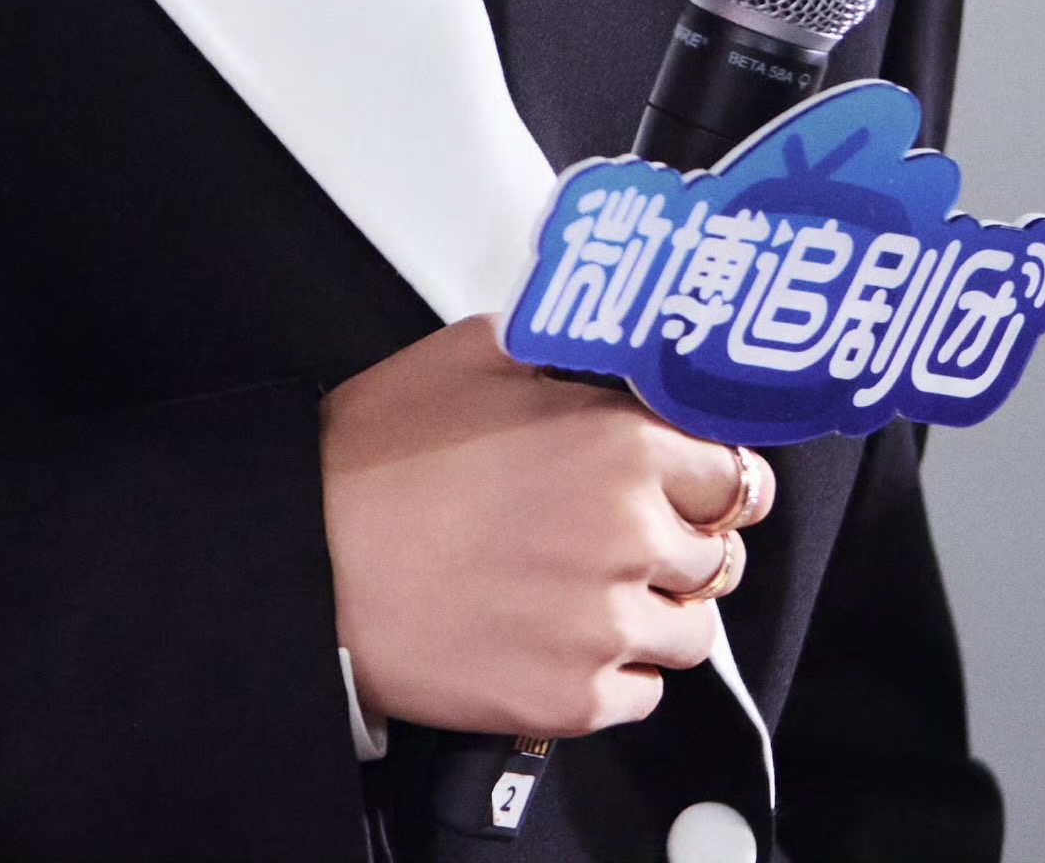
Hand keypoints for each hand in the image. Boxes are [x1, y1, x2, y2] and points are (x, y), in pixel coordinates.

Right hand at [319, 314, 775, 737]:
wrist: (308, 561)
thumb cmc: (381, 455)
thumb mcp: (476, 352)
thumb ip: (564, 348)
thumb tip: (611, 345)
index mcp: (620, 444)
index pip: (736, 473)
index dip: (715, 477)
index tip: (697, 484)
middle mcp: (629, 536)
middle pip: (721, 555)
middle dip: (688, 542)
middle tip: (634, 534)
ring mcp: (603, 626)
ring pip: (694, 631)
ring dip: (660, 609)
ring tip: (599, 588)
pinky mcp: (570, 698)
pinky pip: (644, 694)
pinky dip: (619, 671)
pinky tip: (568, 635)